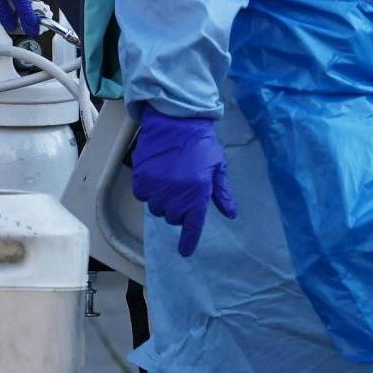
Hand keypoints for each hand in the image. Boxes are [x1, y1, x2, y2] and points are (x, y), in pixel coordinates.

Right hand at [131, 109, 237, 257]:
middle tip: (183, 191)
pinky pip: (143, 195)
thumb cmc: (201, 143)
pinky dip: (149, 190)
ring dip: (163, 201)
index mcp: (198, 192)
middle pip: (173, 218)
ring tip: (170, 181)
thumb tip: (230, 214)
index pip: (192, 225)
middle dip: (178, 210)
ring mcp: (158, 186)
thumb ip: (222, 193)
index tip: (185, 251)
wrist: (176, 120)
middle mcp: (177, 193)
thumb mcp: (217, 167)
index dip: (189, 241)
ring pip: (157, 208)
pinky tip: (156, 176)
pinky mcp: (142, 178)